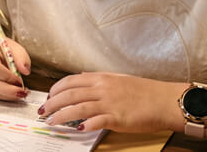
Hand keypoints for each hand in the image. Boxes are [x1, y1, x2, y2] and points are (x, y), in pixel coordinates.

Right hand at [0, 25, 30, 100]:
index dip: (9, 77)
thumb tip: (25, 71)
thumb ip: (21, 58)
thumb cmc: (1, 49)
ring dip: (6, 95)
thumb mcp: (14, 48)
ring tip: (19, 93)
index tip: (20, 81)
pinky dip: (1, 96)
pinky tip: (11, 94)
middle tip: (22, 92)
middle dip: (8, 90)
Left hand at [39, 72, 188, 133]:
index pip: (70, 81)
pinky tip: (76, 129)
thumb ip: (98, 79)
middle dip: (52, 103)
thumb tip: (81, 77)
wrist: (163, 100)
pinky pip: (96, 121)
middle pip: (69, 95)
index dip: (55, 89)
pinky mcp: (117, 118)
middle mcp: (102, 89)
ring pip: (77, 108)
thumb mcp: (117, 79)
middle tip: (42, 111)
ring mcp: (109, 103)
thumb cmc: (143, 91)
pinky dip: (84, 125)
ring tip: (51, 122)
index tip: (48, 97)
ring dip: (61, 116)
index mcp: (101, 78)